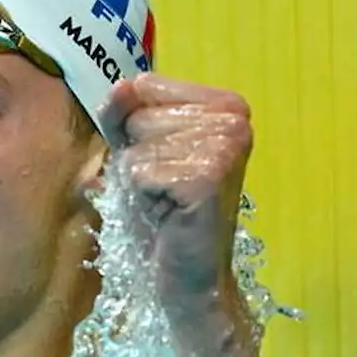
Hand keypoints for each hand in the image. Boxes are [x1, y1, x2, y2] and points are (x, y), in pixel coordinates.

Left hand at [107, 73, 259, 356]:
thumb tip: (123, 85)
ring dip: (140, 176)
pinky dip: (143, 195)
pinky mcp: (207, 177)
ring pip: (138, 142)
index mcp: (226, 103)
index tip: (162, 158)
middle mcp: (235, 118)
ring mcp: (225, 146)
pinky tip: (169, 211)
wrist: (186, 272)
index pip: (145, 85)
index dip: (136, 126)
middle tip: (166, 185)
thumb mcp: (134, 146)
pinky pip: (140, 170)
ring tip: (167, 197)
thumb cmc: (162, 206)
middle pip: (139, 113)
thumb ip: (121, 110)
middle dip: (139, 153)